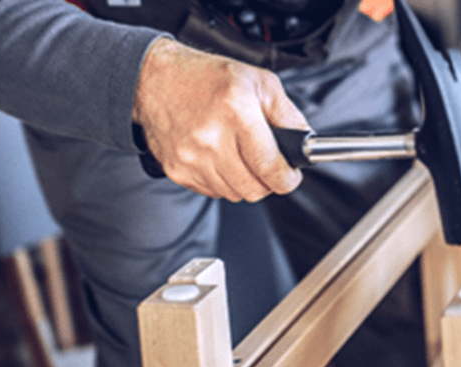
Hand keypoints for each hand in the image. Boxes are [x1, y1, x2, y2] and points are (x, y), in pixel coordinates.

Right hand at [132, 38, 307, 200]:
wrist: (155, 80)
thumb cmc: (206, 78)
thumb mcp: (260, 82)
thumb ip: (288, 114)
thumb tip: (305, 141)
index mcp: (236, 112)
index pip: (271, 167)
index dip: (288, 178)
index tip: (290, 176)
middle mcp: (211, 138)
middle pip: (255, 188)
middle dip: (267, 181)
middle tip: (266, 164)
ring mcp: (191, 157)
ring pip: (235, 194)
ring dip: (244, 181)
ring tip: (239, 155)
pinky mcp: (176, 170)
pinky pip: (212, 192)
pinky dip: (222, 181)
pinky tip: (218, 157)